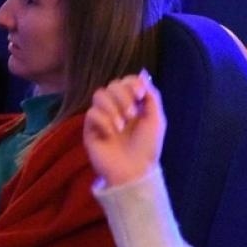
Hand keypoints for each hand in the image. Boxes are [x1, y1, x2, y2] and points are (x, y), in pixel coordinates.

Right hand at [83, 71, 164, 187]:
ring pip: (99, 95)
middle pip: (112, 85)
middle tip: (132, 114)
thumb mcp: (156, 120)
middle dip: (123, 96)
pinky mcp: (90, 129)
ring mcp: (102, 118)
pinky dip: (104, 121)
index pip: (125, 81)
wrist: (135, 171)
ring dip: (113, 107)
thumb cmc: (148, 147)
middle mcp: (116, 108)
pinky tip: (112, 134)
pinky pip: (91, 113)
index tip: (140, 95)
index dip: (131, 83)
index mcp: (133, 104)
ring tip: (123, 125)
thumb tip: (143, 75)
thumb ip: (152, 97)